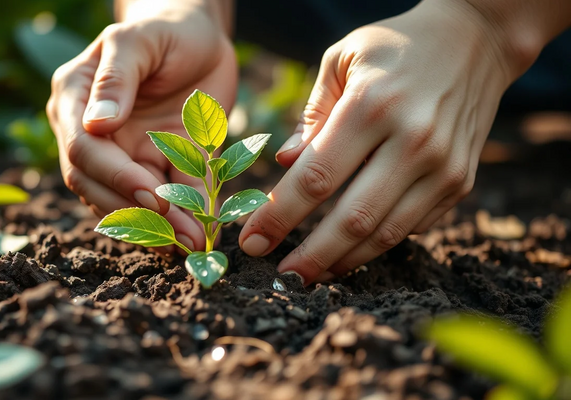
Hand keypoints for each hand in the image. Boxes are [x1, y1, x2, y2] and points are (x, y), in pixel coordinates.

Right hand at [47, 0, 236, 251]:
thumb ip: (117, 77)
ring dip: (158, 226)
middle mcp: (93, 134)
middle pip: (98, 185)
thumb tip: (96, 124)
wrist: (199, 37)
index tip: (151, 195)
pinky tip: (201, 233)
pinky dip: (182, 216)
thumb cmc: (164, 29)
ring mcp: (125, 153)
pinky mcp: (159, 165)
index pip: (82, 150)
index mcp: (75, 100)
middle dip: (137, 212)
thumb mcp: (138, 41)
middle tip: (177, 235)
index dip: (114, 177)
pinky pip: (167, 195)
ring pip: (128, 200)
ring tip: (191, 243)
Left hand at [239, 0, 518, 283]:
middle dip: (311, 256)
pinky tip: (350, 249)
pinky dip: (377, 243)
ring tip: (311, 273)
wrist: (476, 40)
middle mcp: (412, 139)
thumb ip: (311, 114)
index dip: (279, 216)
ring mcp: (443, 165)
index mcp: (371, 105)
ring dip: (344, 261)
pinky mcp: (461, 181)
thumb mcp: (342, 59)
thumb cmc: (393, 48)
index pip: (315, 177)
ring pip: (386, 233)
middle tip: (282, 277)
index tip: (251, 242)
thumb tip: (284, 161)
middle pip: (352, 218)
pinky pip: (412, 226)